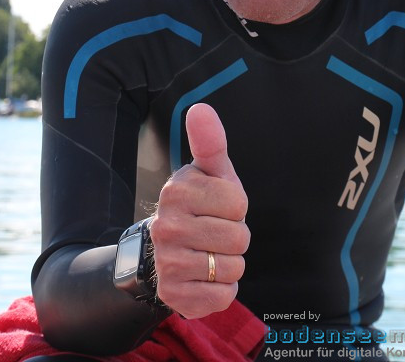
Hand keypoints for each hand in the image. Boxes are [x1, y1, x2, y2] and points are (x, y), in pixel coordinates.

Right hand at [151, 103, 249, 317]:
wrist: (164, 250)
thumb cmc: (200, 205)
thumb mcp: (208, 172)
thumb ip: (210, 142)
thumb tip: (201, 108)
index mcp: (177, 191)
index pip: (238, 202)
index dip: (236, 206)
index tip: (217, 206)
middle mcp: (166, 226)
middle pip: (239, 237)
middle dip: (235, 237)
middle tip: (214, 233)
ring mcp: (167, 262)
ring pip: (233, 268)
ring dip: (230, 264)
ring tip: (209, 253)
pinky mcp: (173, 295)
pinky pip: (223, 295)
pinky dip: (222, 290)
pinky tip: (204, 277)